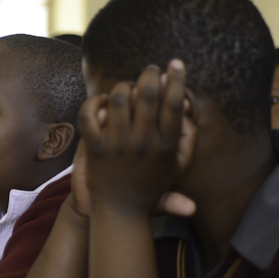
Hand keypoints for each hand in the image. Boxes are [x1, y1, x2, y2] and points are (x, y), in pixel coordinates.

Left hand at [80, 60, 196, 215]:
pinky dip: (94, 103)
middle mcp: (143, 142)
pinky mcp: (95, 148)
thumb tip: (187, 106)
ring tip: (126, 87)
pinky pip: (90, 115)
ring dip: (122, 87)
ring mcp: (117, 144)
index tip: (175, 65)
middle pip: (147, 94)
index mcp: (166, 145)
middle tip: (150, 70)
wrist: (119, 212)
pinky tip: (102, 102)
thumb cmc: (149, 187)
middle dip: (149, 75)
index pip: (174, 103)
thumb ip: (188, 140)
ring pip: (118, 99)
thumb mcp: (177, 169)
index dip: (176, 80)